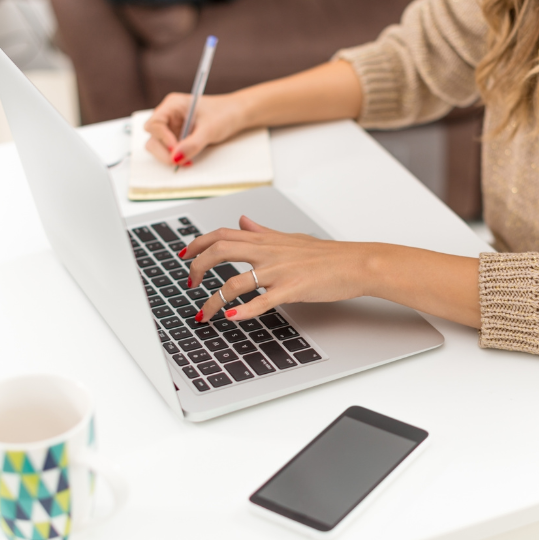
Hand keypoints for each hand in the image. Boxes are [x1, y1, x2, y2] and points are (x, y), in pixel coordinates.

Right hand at [143, 92, 248, 166]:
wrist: (237, 114)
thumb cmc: (224, 114)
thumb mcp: (210, 129)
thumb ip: (192, 144)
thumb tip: (175, 158)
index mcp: (172, 105)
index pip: (155, 123)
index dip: (162, 138)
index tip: (175, 149)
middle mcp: (168, 115)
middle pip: (153, 136)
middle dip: (163, 151)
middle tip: (178, 162)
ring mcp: (172, 127)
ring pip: (158, 145)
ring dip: (168, 156)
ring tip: (186, 162)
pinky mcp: (177, 138)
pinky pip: (169, 150)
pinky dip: (176, 157)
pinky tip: (188, 160)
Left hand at [179, 216, 376, 322]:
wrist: (354, 263)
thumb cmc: (326, 255)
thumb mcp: (289, 238)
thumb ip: (262, 232)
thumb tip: (243, 221)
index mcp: (265, 241)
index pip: (222, 234)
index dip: (198, 243)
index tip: (184, 255)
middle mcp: (267, 252)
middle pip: (219, 251)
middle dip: (197, 268)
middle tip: (189, 284)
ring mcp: (278, 271)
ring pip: (235, 282)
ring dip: (213, 300)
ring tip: (203, 314)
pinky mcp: (291, 289)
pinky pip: (262, 301)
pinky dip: (242, 311)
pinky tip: (230, 317)